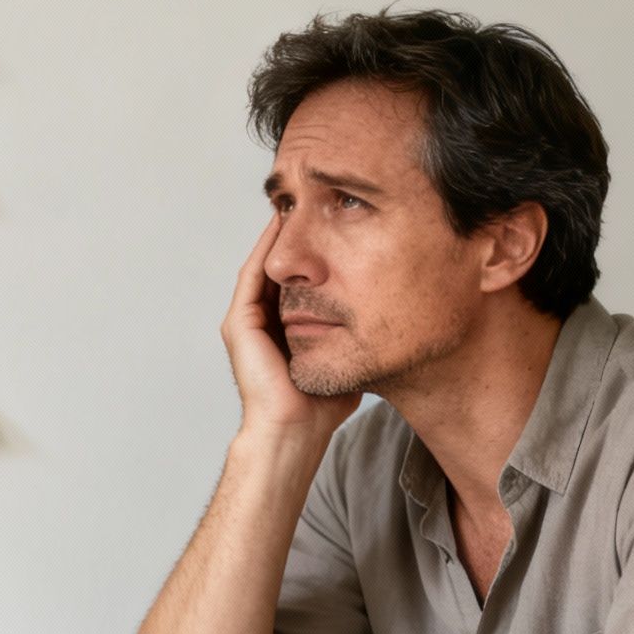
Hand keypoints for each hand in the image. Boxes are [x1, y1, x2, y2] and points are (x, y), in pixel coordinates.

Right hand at [222, 219, 360, 442]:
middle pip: (276, 267)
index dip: (311, 252)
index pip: (295, 279)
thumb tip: (394, 315)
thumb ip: (359, 333)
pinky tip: (280, 226)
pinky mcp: (239, 324)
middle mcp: (261, 321)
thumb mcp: (348, 355)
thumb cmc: (322, 406)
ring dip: (276, 235)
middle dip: (292, 235)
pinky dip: (265, 249)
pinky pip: (253, 275)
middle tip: (309, 203)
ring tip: (293, 205)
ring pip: (263, 265)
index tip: (332, 225)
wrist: (297, 430)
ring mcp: (247, 321)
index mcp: (282, 327)